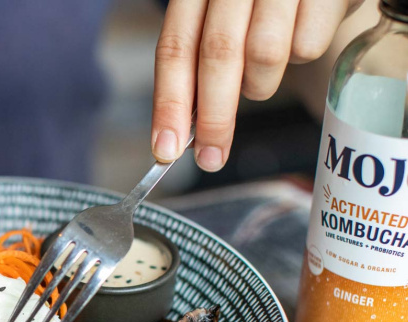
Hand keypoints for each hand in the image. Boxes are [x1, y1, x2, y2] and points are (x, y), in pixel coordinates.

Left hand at [151, 0, 364, 171]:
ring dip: (260, 83)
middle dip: (213, 117)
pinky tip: (298, 33)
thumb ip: (199, 59)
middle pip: (218, 56)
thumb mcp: (220, 15)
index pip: (175, 48)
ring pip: (264, 56)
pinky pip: (305, 47)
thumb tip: (181, 126)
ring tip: (263, 70)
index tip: (165, 148)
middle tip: (210, 157)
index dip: (168, 103)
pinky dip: (299, 56)